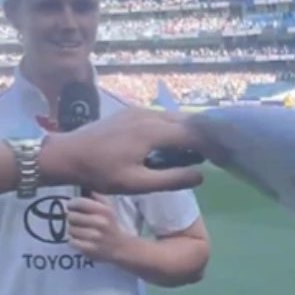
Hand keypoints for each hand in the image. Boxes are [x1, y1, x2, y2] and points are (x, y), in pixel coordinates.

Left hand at [40, 107, 205, 193]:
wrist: (67, 154)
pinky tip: (176, 142)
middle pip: (186, 121)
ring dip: (189, 130)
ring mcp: (137, 111)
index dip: (213, 146)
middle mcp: (148, 114)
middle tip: (219, 152)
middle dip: (205, 135)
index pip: (194, 134)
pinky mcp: (129, 112)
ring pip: (173, 117)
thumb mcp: (137, 183)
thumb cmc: (100, 172)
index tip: (227, 158)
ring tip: (201, 149)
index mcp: (152, 131)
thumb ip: (171, 179)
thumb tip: (201, 175)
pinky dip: (174, 126)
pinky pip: (160, 116)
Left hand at [67, 194, 129, 262]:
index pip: (79, 202)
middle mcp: (99, 223)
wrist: (121, 248)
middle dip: (72, 218)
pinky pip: (71, 241)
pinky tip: (81, 240)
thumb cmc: (111, 224)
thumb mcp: (108, 208)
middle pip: (71, 216)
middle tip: (76, 220)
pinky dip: (74, 241)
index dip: (72, 204)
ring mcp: (94, 237)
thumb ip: (96, 196)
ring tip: (80, 230)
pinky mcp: (89, 249)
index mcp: (104, 211)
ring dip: (73, 230)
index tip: (72, 206)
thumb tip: (82, 186)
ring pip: (70, 229)